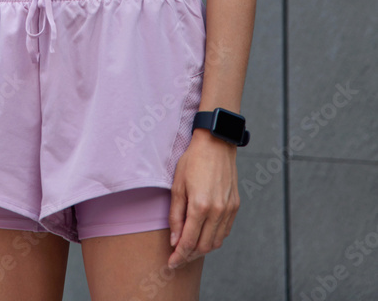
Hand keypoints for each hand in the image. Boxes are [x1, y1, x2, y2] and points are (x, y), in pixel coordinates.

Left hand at [167, 130, 240, 269]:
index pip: (189, 241)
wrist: (216, 143)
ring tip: (189, 247)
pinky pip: (225, 231)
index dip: (179, 255)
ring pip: (217, 242)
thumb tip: (174, 240)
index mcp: (201, 206)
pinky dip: (214, 238)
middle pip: (204, 246)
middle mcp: (218, 211)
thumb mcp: (177, 186)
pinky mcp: (235, 205)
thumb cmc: (193, 161)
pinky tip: (204, 235)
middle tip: (178, 257)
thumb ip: (176, 215)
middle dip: (189, 255)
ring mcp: (229, 209)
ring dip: (202, 249)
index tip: (171, 263)